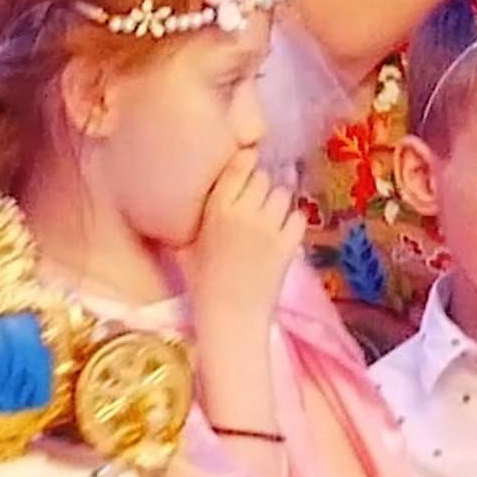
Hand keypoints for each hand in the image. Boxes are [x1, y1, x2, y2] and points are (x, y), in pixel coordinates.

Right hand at [176, 152, 302, 339]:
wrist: (230, 315)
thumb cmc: (202, 282)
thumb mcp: (185, 246)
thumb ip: (185, 219)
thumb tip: (177, 198)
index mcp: (217, 208)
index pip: (241, 165)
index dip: (247, 161)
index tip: (248, 164)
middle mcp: (245, 212)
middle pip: (264, 177)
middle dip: (262, 185)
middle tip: (257, 199)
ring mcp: (270, 227)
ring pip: (284, 193)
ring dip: (279, 201)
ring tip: (271, 215)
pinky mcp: (289, 244)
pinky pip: (299, 215)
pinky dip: (294, 220)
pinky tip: (283, 231)